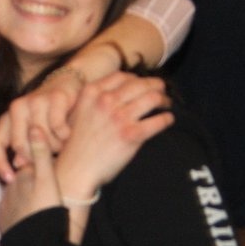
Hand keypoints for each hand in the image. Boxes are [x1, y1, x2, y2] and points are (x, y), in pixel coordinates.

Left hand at [0, 67, 84, 181]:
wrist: (69, 83)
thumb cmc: (51, 113)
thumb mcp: (35, 131)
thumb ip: (25, 147)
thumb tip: (18, 164)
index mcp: (8, 117)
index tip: (10, 180)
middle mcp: (17, 107)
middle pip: (19, 145)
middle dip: (34, 158)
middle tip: (48, 159)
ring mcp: (35, 101)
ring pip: (40, 138)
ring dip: (54, 147)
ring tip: (61, 145)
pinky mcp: (55, 97)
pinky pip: (58, 128)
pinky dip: (64, 136)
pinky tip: (68, 134)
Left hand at [0, 126, 61, 234]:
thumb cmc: (47, 211)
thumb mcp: (48, 180)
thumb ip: (42, 154)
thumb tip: (34, 126)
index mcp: (22, 177)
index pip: (30, 161)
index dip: (41, 162)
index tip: (54, 167)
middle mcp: (10, 188)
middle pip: (23, 179)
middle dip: (32, 181)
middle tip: (50, 190)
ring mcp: (5, 206)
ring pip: (16, 195)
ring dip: (26, 197)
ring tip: (42, 205)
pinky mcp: (5, 222)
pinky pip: (13, 212)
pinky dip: (21, 212)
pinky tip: (31, 218)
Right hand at [55, 72, 173, 195]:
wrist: (76, 169)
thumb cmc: (76, 145)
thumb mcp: (79, 112)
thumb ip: (96, 100)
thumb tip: (120, 94)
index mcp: (92, 93)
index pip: (121, 76)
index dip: (136, 78)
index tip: (142, 83)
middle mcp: (106, 101)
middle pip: (140, 83)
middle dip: (154, 85)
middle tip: (161, 91)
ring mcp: (119, 117)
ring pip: (152, 98)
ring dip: (163, 99)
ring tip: (166, 104)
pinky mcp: (131, 134)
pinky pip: (158, 121)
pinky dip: (167, 118)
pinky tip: (168, 119)